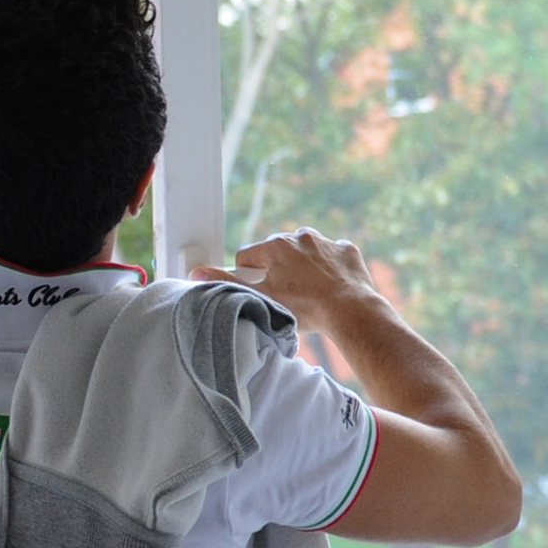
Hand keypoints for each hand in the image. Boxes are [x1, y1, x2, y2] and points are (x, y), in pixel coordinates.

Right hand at [196, 228, 389, 338]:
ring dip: (303, 266)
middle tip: (284, 295)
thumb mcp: (262, 297)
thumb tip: (196, 272)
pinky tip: (332, 286)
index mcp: (276, 245)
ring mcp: (326, 242)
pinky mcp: (347, 250)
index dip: (248, 276)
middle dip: (276, 270)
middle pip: (276, 252)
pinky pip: (333, 255)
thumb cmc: (305, 307)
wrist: (350, 310)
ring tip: (309, 292)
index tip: (258, 291)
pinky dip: (330, 267)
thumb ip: (228, 283)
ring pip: (306, 252)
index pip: (247, 256)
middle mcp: (300, 236)